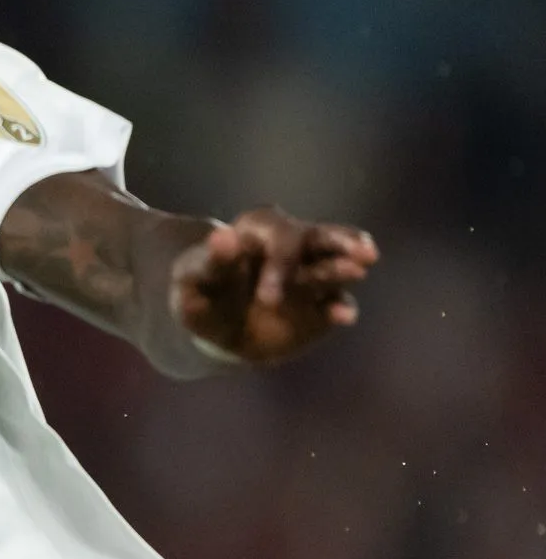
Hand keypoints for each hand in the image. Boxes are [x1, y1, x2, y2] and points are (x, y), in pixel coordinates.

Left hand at [171, 208, 378, 366]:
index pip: (282, 236)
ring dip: (346, 269)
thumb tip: (222, 235)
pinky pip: (336, 304)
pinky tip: (343, 317)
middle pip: (323, 237)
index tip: (267, 299)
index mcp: (260, 231)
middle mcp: (292, 247)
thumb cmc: (202, 293)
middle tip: (364, 251)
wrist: (215, 327)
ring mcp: (310, 274)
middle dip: (344, 242)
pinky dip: (341, 309)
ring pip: (335, 266)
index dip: (281, 262)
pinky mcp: (321, 305)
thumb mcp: (194, 279)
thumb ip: (210, 261)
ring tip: (359, 271)